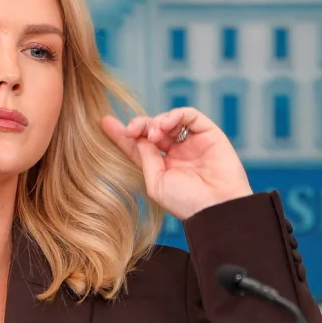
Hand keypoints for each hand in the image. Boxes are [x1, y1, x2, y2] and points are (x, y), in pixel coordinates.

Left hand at [102, 107, 252, 220]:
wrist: (216, 207)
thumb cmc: (187, 203)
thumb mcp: (157, 183)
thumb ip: (146, 158)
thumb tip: (136, 138)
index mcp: (163, 167)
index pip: (139, 146)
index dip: (123, 134)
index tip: (105, 122)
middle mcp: (177, 153)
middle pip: (152, 129)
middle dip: (139, 125)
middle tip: (131, 130)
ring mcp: (193, 142)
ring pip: (169, 119)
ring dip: (156, 122)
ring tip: (152, 134)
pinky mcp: (209, 133)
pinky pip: (189, 115)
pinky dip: (174, 115)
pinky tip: (164, 125)